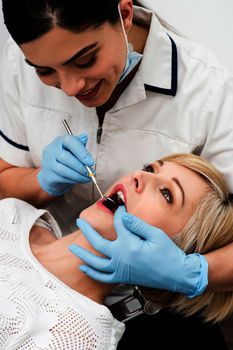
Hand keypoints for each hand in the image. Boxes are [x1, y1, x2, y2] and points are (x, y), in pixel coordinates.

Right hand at [37, 133, 93, 195]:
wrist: (52, 174)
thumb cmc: (66, 160)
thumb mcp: (73, 150)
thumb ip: (79, 145)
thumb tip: (85, 136)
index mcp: (60, 141)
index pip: (69, 141)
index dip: (81, 152)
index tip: (91, 162)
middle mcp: (52, 150)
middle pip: (65, 157)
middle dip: (80, 166)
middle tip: (91, 172)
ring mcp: (48, 163)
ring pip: (63, 170)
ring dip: (78, 175)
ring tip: (88, 178)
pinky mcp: (49, 175)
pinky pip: (62, 178)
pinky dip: (74, 180)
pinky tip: (81, 180)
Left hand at [69, 206, 207, 297]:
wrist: (177, 275)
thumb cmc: (168, 255)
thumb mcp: (155, 234)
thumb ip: (136, 224)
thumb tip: (122, 215)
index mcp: (129, 245)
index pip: (118, 224)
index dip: (119, 214)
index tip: (119, 207)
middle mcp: (121, 258)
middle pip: (98, 243)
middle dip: (88, 231)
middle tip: (80, 221)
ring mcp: (120, 270)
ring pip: (95, 263)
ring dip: (83, 254)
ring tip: (73, 249)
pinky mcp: (122, 277)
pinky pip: (102, 277)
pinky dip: (92, 272)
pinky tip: (85, 268)